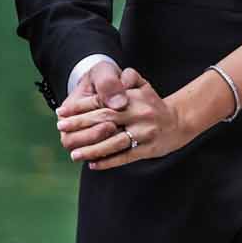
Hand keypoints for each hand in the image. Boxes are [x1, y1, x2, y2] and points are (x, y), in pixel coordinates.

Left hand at [56, 67, 191, 169]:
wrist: (180, 121)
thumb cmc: (154, 103)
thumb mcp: (143, 85)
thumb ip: (128, 78)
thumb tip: (116, 81)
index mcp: (134, 97)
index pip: (103, 101)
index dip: (80, 107)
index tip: (62, 112)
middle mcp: (139, 114)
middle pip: (105, 119)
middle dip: (80, 124)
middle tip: (61, 128)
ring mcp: (144, 133)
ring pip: (113, 142)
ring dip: (92, 149)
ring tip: (74, 154)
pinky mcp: (148, 149)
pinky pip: (125, 156)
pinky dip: (108, 161)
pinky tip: (93, 164)